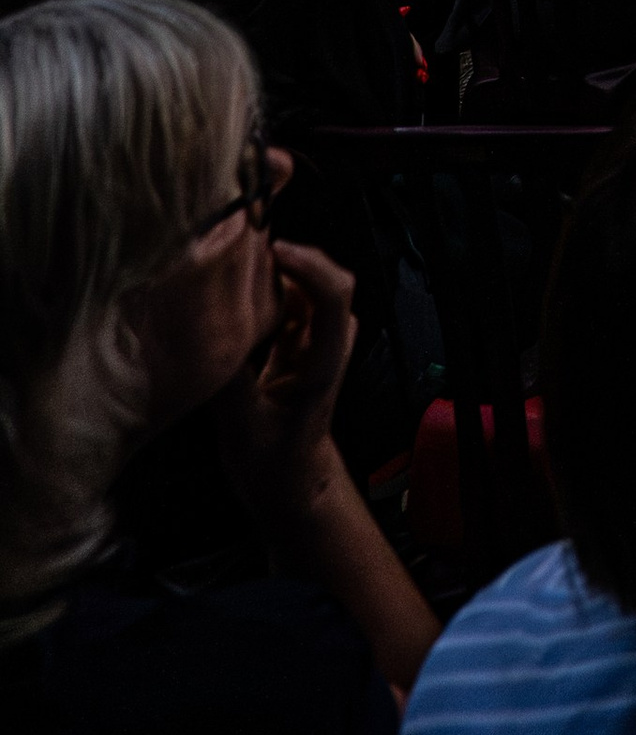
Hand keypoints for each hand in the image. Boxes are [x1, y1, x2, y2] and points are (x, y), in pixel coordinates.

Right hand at [212, 238, 355, 526]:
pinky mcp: (297, 343)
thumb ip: (228, 379)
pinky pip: (286, 302)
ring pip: (300, 288)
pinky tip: (231, 296)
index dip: (309, 263)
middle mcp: (327, 344)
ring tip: (227, 272)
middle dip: (286, 259)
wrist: (290, 485)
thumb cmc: (271, 465)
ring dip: (271, 275)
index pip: (334, 295)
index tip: (271, 249)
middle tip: (239, 252)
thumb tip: (202, 331)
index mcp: (323, 363)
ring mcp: (315, 341)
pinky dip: (263, 292)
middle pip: (321, 280)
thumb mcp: (241, 427)